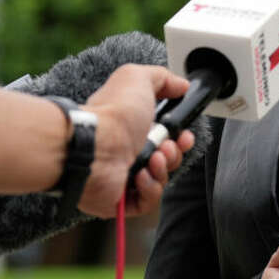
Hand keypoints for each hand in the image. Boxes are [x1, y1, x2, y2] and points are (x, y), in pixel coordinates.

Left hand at [77, 64, 191, 216]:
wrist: (93, 147)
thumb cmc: (112, 115)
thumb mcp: (137, 78)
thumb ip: (162, 78)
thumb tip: (180, 85)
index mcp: (131, 126)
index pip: (164, 135)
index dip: (181, 135)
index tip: (184, 134)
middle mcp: (127, 150)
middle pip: (166, 158)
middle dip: (175, 152)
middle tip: (168, 146)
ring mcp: (123, 176)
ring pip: (160, 179)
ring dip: (164, 168)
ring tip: (153, 158)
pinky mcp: (120, 199)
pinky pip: (147, 201)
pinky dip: (150, 188)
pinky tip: (141, 175)